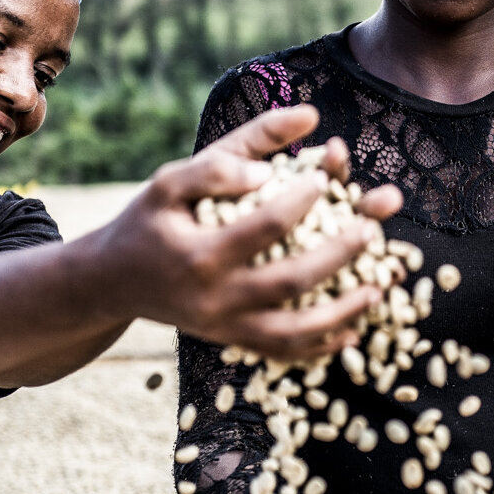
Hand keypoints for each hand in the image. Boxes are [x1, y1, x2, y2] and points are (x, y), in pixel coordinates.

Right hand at [98, 106, 402, 361]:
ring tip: (379, 287)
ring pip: (294, 330)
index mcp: (198, 253)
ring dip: (342, 312)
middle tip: (372, 229)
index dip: (302, 200)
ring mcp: (225, 328)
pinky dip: (320, 346)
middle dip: (339, 255)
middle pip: (290, 281)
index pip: (264, 226)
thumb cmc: (149, 220)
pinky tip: (353, 331)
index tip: (326, 177)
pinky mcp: (232, 342)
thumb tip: (290, 141)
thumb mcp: (172, 179)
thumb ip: (228, 156)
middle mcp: (214, 298)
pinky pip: (283, 352)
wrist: (114, 281)